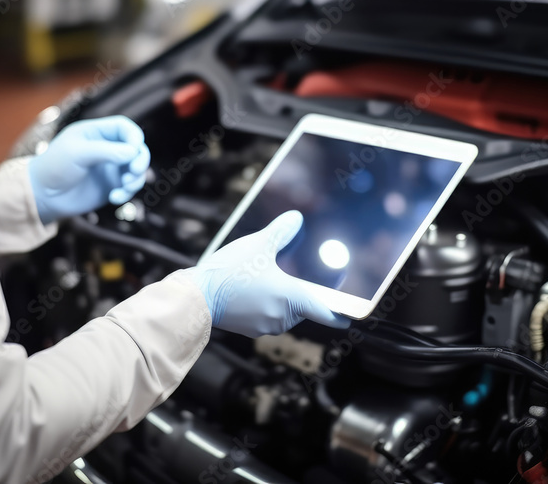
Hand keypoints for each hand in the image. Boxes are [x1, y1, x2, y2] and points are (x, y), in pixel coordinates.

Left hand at [28, 116, 150, 224]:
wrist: (42, 197)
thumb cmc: (53, 168)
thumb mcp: (77, 153)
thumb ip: (106, 151)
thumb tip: (133, 152)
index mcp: (96, 133)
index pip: (124, 127)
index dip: (134, 136)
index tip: (134, 149)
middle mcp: (106, 149)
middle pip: (136, 148)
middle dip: (140, 160)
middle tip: (134, 171)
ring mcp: (109, 168)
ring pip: (136, 169)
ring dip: (136, 179)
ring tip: (124, 187)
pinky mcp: (110, 186)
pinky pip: (129, 187)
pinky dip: (127, 193)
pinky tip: (115, 198)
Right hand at [187, 210, 350, 337]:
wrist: (196, 296)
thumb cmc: (229, 271)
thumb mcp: (257, 244)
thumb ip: (281, 231)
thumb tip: (296, 218)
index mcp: (290, 298)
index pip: (324, 311)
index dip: (339, 314)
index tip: (350, 317)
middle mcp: (281, 317)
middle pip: (302, 308)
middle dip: (298, 294)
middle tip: (289, 276)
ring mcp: (264, 326)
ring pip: (283, 313)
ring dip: (279, 300)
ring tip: (263, 280)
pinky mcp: (249, 329)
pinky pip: (265, 317)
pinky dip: (264, 306)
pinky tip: (251, 290)